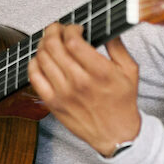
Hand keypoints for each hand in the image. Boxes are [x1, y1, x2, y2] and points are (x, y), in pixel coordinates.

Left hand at [28, 23, 141, 156]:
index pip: (74, 41)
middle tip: (58, 29)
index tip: (75, 28)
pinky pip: (34, 77)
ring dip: (44, 44)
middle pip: (54, 47)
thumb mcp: (130, 71)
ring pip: (42, 58)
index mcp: (100, 72)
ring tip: (50, 41)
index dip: (70, 29)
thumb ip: (117, 46)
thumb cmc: (122, 103)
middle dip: (53, 31)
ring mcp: (63, 94)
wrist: (116, 135)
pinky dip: (34, 63)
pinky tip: (41, 59)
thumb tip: (105, 28)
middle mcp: (79, 82)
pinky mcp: (53, 103)